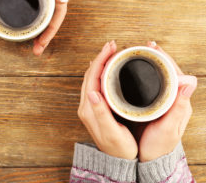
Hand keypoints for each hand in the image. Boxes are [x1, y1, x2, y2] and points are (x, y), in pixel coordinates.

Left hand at [32, 0, 68, 55]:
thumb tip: (63, 0)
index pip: (57, 16)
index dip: (50, 32)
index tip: (41, 45)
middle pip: (49, 20)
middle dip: (44, 37)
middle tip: (36, 50)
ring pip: (42, 16)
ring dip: (37, 31)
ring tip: (31, 44)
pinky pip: (34, 9)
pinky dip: (30, 19)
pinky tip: (23, 25)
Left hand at [78, 41, 137, 159]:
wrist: (118, 160)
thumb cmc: (119, 148)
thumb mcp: (111, 132)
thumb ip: (101, 113)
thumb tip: (92, 92)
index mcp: (89, 109)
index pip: (92, 77)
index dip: (101, 59)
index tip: (111, 47)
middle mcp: (87, 105)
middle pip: (91, 74)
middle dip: (101, 57)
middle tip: (113, 45)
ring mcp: (91, 106)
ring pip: (93, 78)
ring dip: (101, 63)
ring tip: (112, 52)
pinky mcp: (96, 107)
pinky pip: (97, 83)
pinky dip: (103, 72)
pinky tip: (110, 68)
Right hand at [138, 41, 197, 161]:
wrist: (151, 159)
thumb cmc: (160, 146)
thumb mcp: (168, 127)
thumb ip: (178, 106)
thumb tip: (191, 80)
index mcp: (180, 102)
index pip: (175, 73)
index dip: (165, 58)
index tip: (153, 47)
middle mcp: (173, 99)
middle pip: (167, 72)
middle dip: (157, 57)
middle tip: (146, 45)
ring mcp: (164, 101)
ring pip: (159, 77)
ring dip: (150, 64)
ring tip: (140, 53)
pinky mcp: (154, 105)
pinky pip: (151, 85)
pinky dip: (144, 75)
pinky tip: (135, 71)